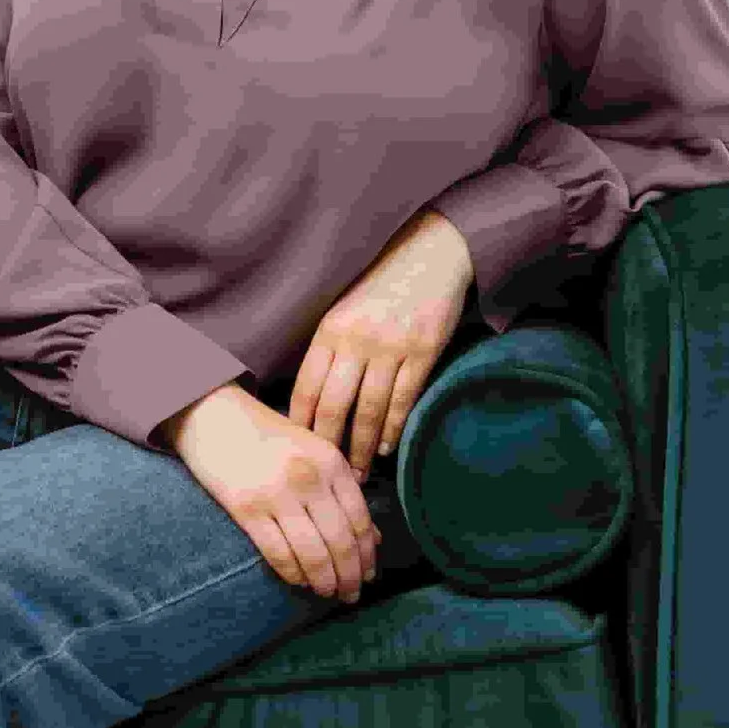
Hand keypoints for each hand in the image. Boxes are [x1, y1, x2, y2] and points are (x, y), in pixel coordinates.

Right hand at [160, 383, 382, 601]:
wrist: (214, 416)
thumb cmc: (268, 437)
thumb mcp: (314, 453)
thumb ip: (343, 491)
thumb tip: (374, 539)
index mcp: (331, 461)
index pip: (360, 519)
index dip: (367, 554)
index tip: (369, 575)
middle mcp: (309, 478)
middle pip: (341, 542)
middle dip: (350, 576)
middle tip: (352, 595)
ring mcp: (277, 494)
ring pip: (313, 554)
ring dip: (325, 582)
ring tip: (329, 593)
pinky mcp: (246, 509)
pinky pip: (278, 554)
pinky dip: (294, 574)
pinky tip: (300, 581)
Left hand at [287, 207, 477, 475]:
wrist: (430, 254)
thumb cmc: (381, 285)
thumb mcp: (343, 309)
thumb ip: (328, 348)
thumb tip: (311, 399)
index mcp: (330, 330)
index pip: (307, 388)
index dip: (301, 424)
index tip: (298, 450)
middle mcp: (356, 340)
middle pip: (335, 406)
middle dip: (330, 445)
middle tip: (329, 473)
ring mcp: (391, 347)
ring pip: (370, 409)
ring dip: (362, 447)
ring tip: (359, 471)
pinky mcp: (423, 351)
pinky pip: (403, 400)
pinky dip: (393, 428)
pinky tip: (386, 447)